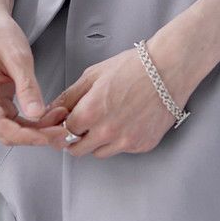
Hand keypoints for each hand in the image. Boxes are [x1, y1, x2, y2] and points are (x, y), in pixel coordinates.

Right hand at [0, 8, 73, 148]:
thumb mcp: (18, 58)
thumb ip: (27, 87)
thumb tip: (36, 114)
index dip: (24, 135)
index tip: (46, 136)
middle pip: (5, 131)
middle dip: (34, 135)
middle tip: (60, 131)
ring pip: (10, 128)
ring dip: (34, 129)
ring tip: (58, 122)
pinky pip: (12, 118)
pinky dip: (30, 120)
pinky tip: (47, 116)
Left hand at [41, 36, 196, 158]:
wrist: (168, 68)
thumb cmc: (133, 67)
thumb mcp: (93, 75)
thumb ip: (69, 96)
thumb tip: (51, 112)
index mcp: (90, 112)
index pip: (63, 133)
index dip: (64, 126)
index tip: (68, 121)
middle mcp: (106, 132)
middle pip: (78, 150)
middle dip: (76, 138)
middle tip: (86, 122)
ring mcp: (126, 142)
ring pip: (100, 153)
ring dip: (98, 141)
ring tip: (110, 117)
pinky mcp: (142, 145)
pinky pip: (122, 150)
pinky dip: (121, 139)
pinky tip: (128, 119)